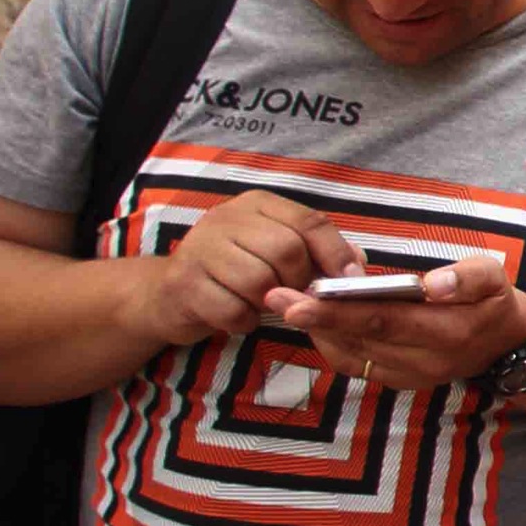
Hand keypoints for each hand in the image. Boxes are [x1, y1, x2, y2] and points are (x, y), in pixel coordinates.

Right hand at [125, 190, 360, 344]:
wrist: (166, 294)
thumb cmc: (233, 272)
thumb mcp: (274, 252)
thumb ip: (316, 252)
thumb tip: (358, 263)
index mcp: (256, 204)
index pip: (308, 221)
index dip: (335, 252)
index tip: (351, 279)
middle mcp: (226, 217)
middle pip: (285, 250)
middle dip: (298, 282)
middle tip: (292, 296)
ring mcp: (200, 248)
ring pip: (259, 281)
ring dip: (269, 303)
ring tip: (261, 304)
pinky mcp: (184, 283)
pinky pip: (233, 310)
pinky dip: (244, 322)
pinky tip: (238, 316)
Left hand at [269, 254, 525, 389]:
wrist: (505, 344)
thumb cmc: (492, 300)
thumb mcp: (494, 277)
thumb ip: (466, 277)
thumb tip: (432, 284)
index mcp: (448, 330)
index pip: (385, 320)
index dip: (341, 311)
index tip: (302, 298)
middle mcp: (425, 361)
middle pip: (361, 338)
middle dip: (315, 318)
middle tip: (275, 298)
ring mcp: (410, 376)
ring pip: (352, 354)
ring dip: (317, 330)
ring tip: (287, 303)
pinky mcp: (400, 381)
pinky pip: (356, 365)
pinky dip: (332, 343)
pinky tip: (317, 321)